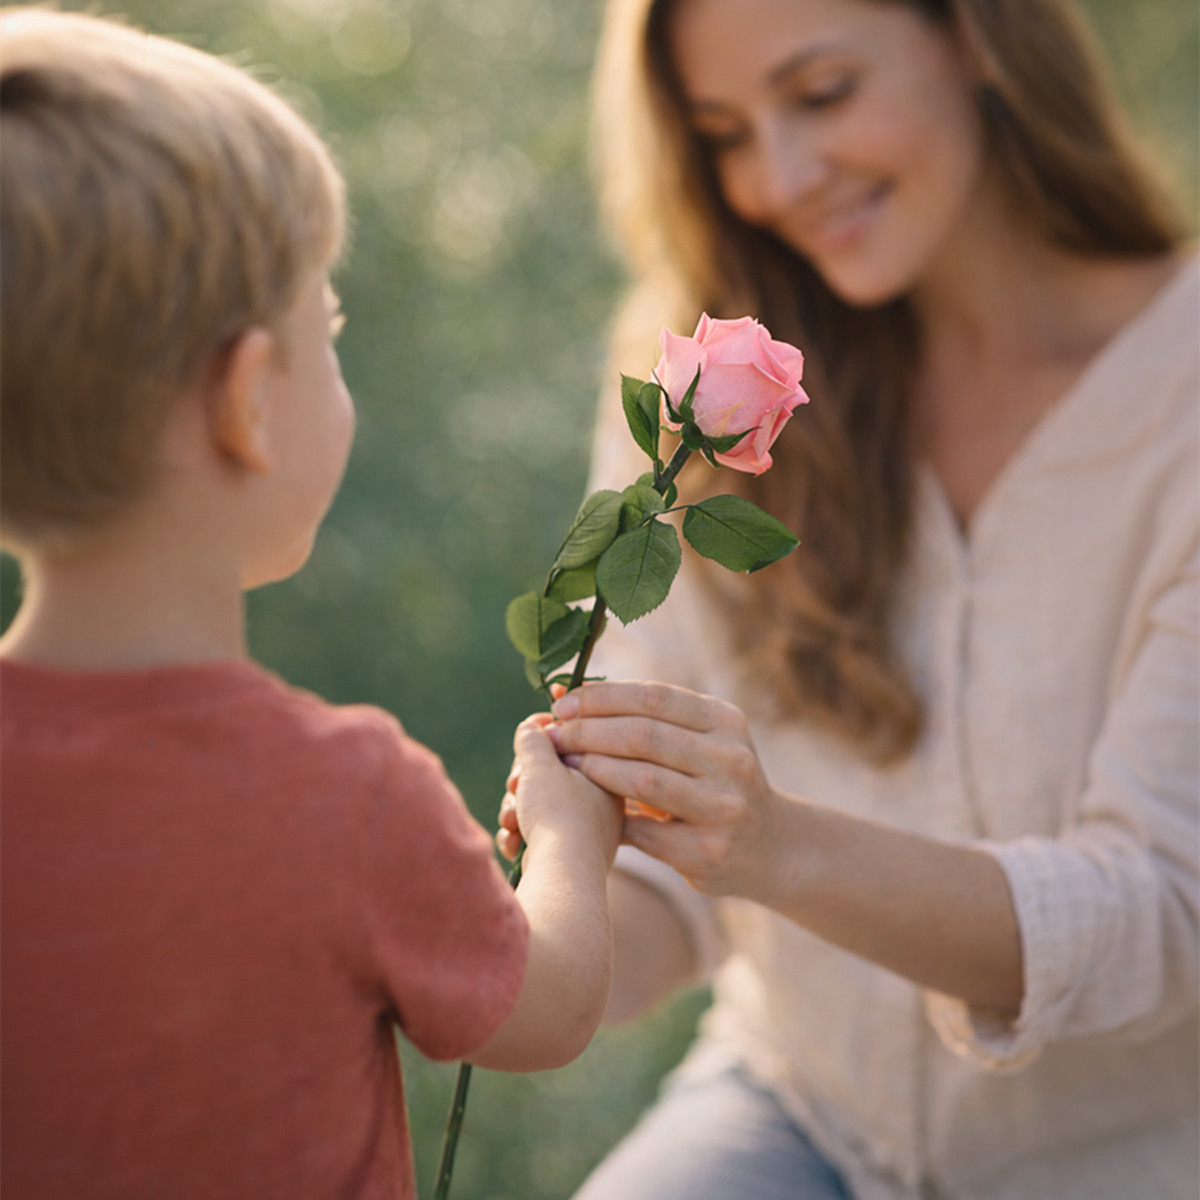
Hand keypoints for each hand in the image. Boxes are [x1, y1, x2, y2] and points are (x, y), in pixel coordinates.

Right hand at [497, 714, 622, 869]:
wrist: (561, 877)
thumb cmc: (558, 814)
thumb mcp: (543, 764)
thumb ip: (535, 739)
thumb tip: (533, 728)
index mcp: (606, 778)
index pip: (571, 748)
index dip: (544, 743)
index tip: (529, 743)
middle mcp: (599, 808)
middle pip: (550, 779)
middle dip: (523, 783)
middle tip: (516, 787)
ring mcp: (582, 836)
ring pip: (538, 808)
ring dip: (516, 810)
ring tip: (511, 819)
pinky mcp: (564, 861)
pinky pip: (536, 837)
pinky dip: (519, 836)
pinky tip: (512, 842)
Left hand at [549, 681, 783, 900]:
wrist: (771, 847)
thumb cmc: (714, 781)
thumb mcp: (699, 740)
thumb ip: (643, 718)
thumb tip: (564, 690)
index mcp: (725, 722)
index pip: (654, 697)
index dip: (601, 697)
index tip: (562, 702)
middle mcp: (731, 760)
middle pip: (643, 735)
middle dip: (588, 732)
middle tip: (554, 734)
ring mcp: (723, 807)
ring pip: (643, 779)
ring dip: (594, 769)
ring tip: (564, 765)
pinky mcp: (708, 851)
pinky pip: (644, 830)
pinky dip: (610, 818)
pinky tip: (586, 811)